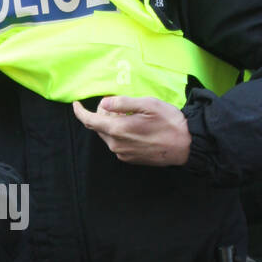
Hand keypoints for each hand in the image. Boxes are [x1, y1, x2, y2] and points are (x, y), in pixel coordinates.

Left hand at [72, 95, 190, 165]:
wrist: (186, 145)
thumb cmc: (169, 122)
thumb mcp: (147, 104)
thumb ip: (123, 103)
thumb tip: (104, 103)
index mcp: (118, 130)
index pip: (89, 121)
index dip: (80, 112)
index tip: (76, 104)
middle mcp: (116, 145)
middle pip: (98, 127)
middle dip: (102, 114)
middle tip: (119, 105)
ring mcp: (122, 154)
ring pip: (108, 135)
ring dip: (112, 124)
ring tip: (131, 116)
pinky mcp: (130, 159)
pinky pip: (117, 144)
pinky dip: (120, 133)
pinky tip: (136, 128)